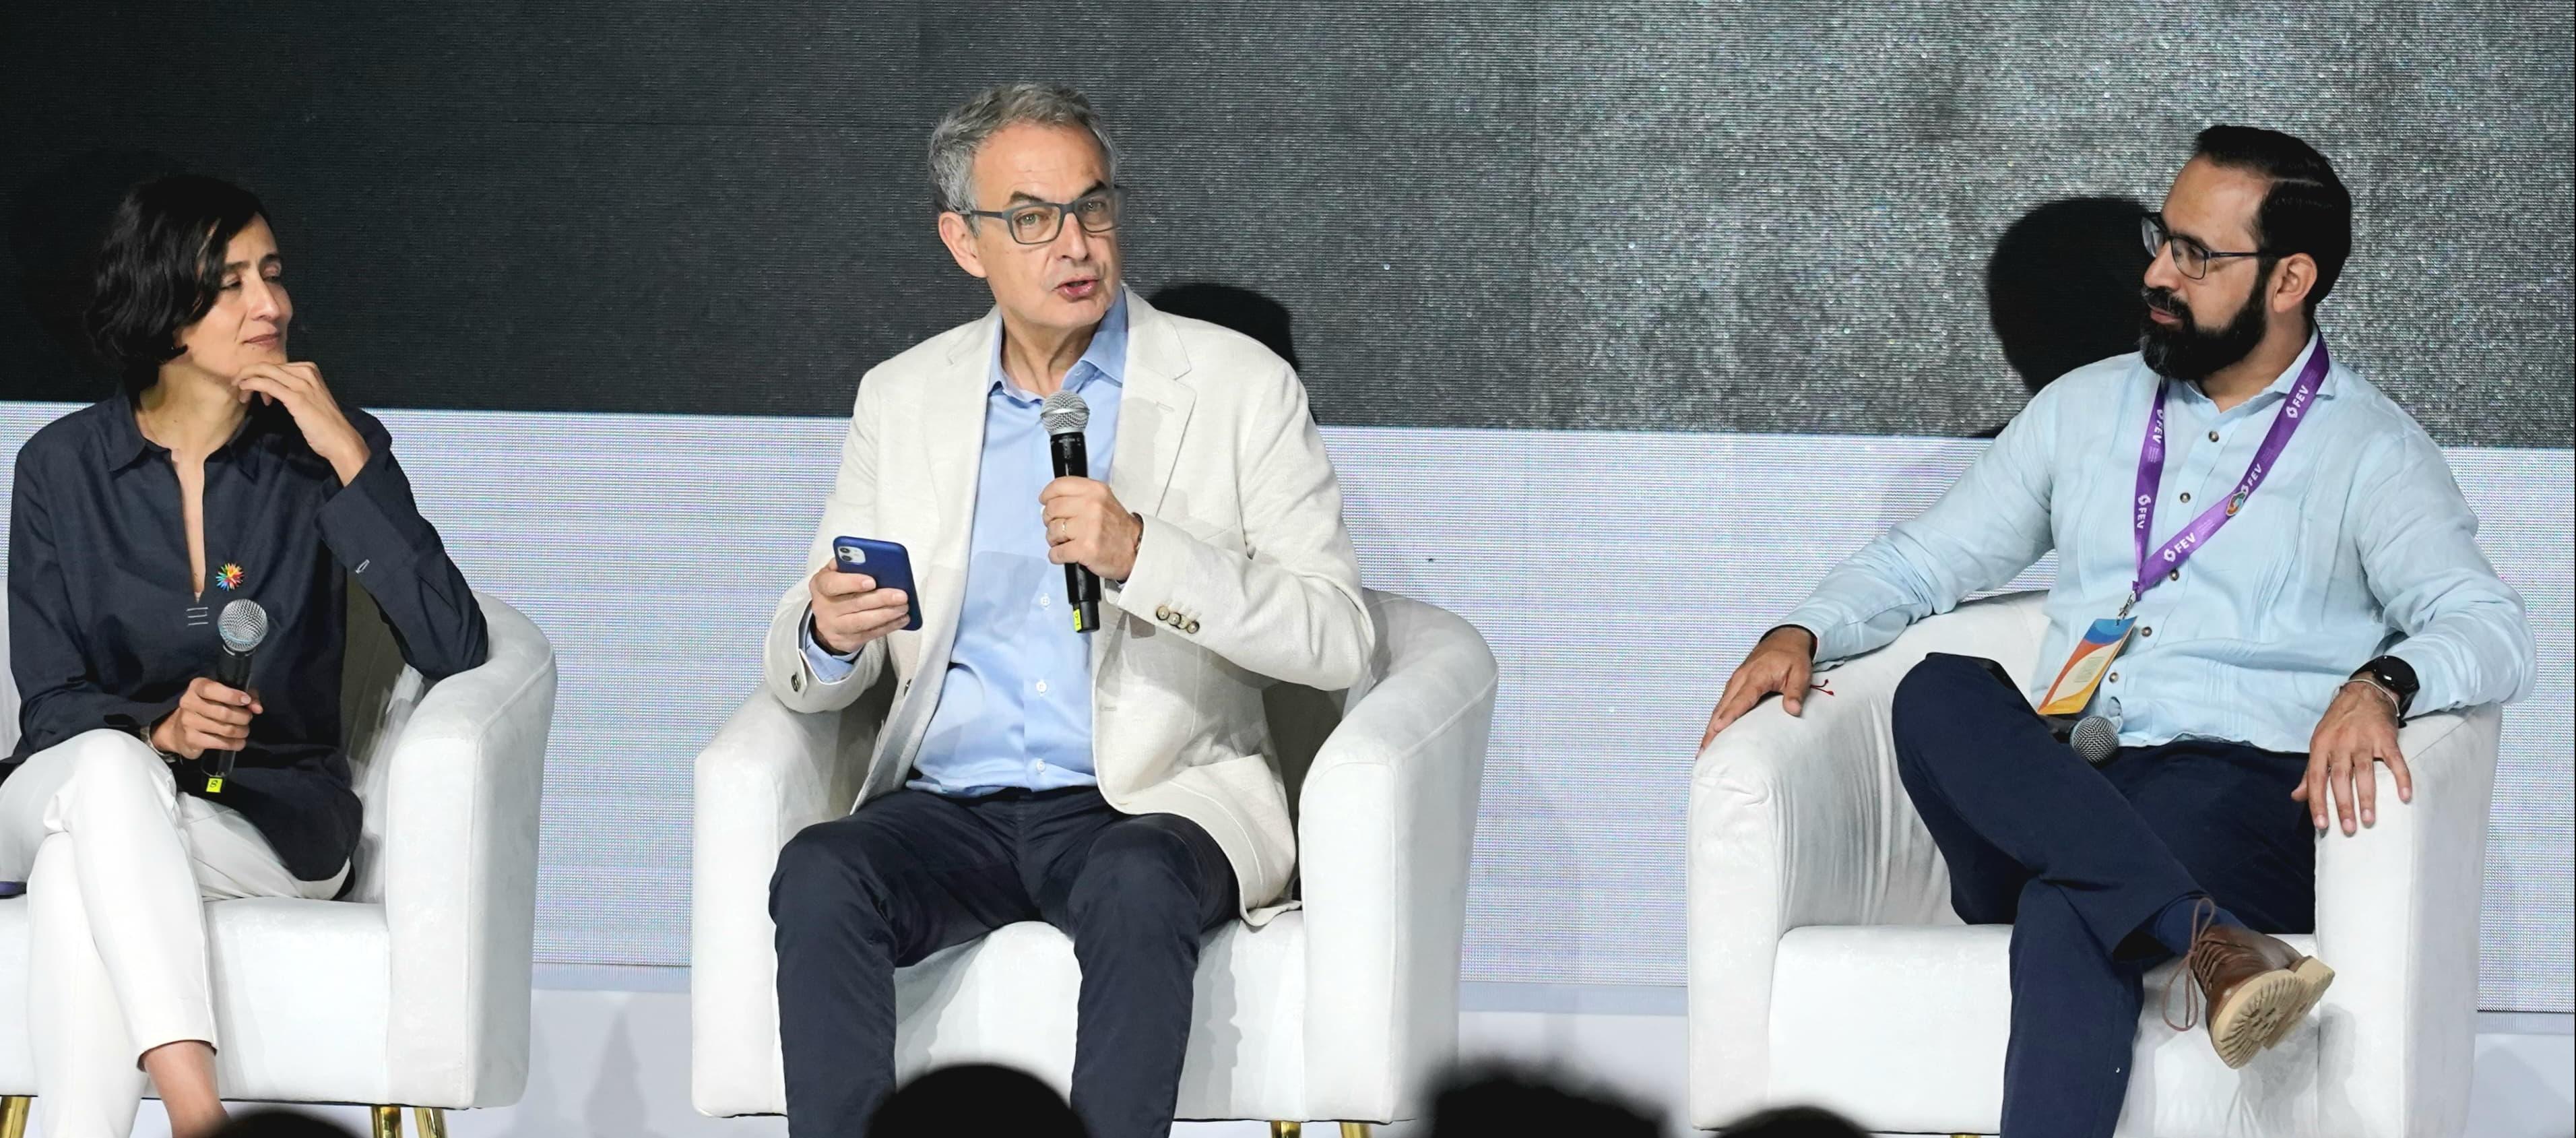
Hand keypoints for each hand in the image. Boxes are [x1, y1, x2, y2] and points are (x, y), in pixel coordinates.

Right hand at [152, 677, 261, 759]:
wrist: (179, 731)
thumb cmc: (210, 707)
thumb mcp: (227, 695)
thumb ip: (247, 696)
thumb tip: (258, 708)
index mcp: (197, 687)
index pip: (212, 689)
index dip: (232, 695)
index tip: (246, 700)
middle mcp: (188, 703)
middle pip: (224, 713)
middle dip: (243, 717)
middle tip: (248, 718)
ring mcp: (188, 722)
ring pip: (225, 729)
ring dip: (241, 731)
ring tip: (244, 730)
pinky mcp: (191, 739)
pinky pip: (220, 743)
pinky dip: (235, 744)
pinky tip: (239, 742)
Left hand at [232, 362, 369, 483]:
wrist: (339, 439)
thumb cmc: (323, 423)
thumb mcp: (309, 397)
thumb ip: (293, 388)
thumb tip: (270, 387)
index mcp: (309, 369)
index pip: (275, 365)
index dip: (259, 375)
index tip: (254, 390)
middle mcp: (306, 372)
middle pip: (267, 366)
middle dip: (248, 374)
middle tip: (237, 386)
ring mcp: (302, 383)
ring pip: (264, 372)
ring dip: (246, 380)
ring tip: (241, 393)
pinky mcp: (296, 397)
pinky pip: (266, 384)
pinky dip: (251, 385)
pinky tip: (245, 391)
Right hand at [807, 567, 909, 654]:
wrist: (828, 619)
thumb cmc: (838, 589)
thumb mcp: (836, 573)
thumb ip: (849, 564)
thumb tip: (872, 558)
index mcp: (820, 585)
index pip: (832, 584)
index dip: (852, 582)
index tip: (872, 581)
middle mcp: (823, 607)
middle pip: (854, 604)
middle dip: (881, 599)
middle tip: (902, 595)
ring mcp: (834, 626)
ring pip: (863, 622)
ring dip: (887, 614)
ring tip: (904, 607)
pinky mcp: (846, 640)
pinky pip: (870, 634)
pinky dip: (889, 626)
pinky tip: (902, 619)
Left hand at [1039, 477, 1142, 582]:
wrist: (1136, 550)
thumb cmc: (1117, 528)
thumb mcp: (1103, 500)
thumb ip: (1079, 496)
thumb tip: (1050, 502)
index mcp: (1095, 490)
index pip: (1059, 486)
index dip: (1047, 495)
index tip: (1045, 502)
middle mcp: (1091, 506)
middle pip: (1051, 509)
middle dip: (1050, 520)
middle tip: (1060, 527)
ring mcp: (1088, 528)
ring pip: (1051, 531)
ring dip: (1054, 540)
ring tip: (1067, 541)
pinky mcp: (1085, 549)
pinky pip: (1056, 552)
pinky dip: (1057, 556)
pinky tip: (1067, 554)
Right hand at [1702, 625, 1817, 748]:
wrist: (1784, 640)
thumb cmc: (1792, 657)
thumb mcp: (1801, 672)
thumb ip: (1796, 692)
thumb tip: (1794, 711)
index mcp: (1756, 676)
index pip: (1740, 699)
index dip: (1729, 715)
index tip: (1718, 728)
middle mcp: (1740, 679)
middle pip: (1722, 707)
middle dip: (1712, 729)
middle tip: (1704, 750)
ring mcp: (1735, 682)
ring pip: (1719, 707)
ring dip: (1710, 727)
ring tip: (1704, 749)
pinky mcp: (1734, 685)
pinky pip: (1722, 704)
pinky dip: (1715, 719)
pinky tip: (1713, 732)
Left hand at [2295, 679, 2409, 834]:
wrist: (2364, 694)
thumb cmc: (2338, 723)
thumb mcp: (2319, 743)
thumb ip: (2310, 772)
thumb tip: (2296, 797)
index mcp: (2321, 746)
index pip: (2316, 778)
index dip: (2317, 802)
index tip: (2321, 824)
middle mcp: (2341, 744)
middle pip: (2340, 778)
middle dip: (2344, 805)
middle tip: (2348, 828)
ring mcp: (2364, 740)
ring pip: (2365, 772)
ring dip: (2367, 797)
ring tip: (2369, 820)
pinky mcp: (2386, 738)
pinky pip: (2395, 761)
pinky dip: (2401, 778)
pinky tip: (2405, 796)